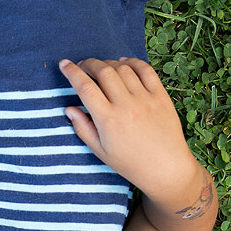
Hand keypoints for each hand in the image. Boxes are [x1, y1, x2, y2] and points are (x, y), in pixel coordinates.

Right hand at [58, 57, 199, 196]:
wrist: (166, 168)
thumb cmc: (130, 163)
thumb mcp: (100, 152)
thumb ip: (83, 128)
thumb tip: (69, 109)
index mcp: (108, 120)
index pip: (85, 87)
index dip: (72, 72)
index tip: (64, 64)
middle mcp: (126, 105)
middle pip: (103, 72)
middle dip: (89, 64)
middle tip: (82, 65)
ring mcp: (145, 98)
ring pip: (122, 69)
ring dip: (108, 63)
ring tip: (101, 67)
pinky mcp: (161, 96)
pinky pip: (145, 70)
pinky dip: (132, 62)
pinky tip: (124, 63)